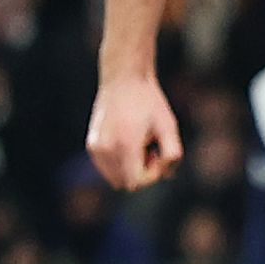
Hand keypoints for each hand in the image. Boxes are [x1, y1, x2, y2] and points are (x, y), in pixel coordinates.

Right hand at [83, 75, 181, 191]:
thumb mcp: (169, 126)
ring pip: (114, 178)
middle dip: (141, 173)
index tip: (158, 154)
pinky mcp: (92, 145)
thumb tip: (166, 175)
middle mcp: (106, 149)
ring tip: (138, 145)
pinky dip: (119, 163)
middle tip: (150, 150)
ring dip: (129, 169)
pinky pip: (106, 168)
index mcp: (125, 145)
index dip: (152, 175)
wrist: (124, 79)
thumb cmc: (149, 102)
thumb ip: (173, 155)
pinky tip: (128, 142)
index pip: (135, 183)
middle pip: (125, 184)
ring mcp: (96, 148)